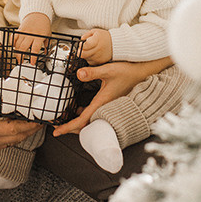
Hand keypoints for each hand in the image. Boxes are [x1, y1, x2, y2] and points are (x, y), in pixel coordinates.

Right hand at [0, 88, 36, 157]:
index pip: (14, 128)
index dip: (29, 124)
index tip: (39, 119)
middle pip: (18, 137)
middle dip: (31, 129)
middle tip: (41, 121)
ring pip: (13, 142)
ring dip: (24, 134)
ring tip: (31, 124)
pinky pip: (6, 143)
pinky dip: (14, 137)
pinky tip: (15, 129)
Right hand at [15, 13, 51, 58]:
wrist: (38, 14)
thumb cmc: (44, 25)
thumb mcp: (48, 34)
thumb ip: (46, 44)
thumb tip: (46, 53)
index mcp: (39, 36)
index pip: (35, 49)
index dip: (33, 57)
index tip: (32, 63)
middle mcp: (31, 34)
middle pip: (23, 47)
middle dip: (21, 56)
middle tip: (21, 62)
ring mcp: (24, 32)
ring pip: (17, 44)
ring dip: (16, 52)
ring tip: (18, 56)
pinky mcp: (19, 29)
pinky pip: (13, 37)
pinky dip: (12, 43)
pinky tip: (14, 46)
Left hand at [54, 57, 173, 135]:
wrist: (143, 72)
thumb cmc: (128, 71)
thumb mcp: (109, 70)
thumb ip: (92, 72)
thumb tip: (78, 73)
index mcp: (102, 102)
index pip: (82, 120)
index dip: (68, 127)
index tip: (56, 132)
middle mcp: (105, 107)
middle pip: (85, 125)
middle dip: (70, 128)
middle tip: (57, 128)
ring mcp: (108, 106)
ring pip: (90, 121)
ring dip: (78, 122)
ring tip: (65, 119)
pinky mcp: (110, 103)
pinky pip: (95, 114)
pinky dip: (85, 115)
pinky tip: (80, 107)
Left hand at [80, 28, 111, 64]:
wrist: (116, 44)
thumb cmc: (105, 37)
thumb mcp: (95, 32)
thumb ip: (86, 35)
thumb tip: (81, 39)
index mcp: (96, 41)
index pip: (84, 46)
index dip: (80, 45)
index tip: (80, 44)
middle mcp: (98, 50)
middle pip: (83, 54)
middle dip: (80, 51)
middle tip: (81, 48)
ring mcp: (99, 57)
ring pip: (86, 59)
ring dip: (85, 55)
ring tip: (89, 50)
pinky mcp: (100, 62)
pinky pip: (91, 62)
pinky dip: (90, 59)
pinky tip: (92, 54)